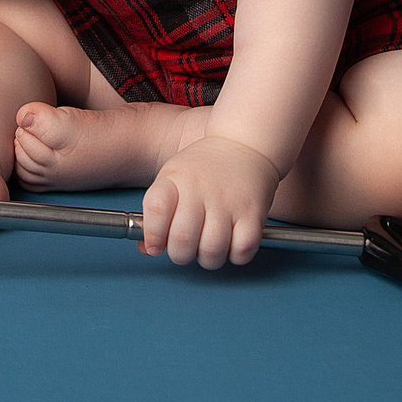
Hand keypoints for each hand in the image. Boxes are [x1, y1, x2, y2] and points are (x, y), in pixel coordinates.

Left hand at [140, 134, 280, 269]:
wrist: (245, 143)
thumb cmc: (205, 167)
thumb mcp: (173, 176)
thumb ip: (158, 212)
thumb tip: (148, 249)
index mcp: (176, 178)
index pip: (156, 210)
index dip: (153, 235)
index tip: (157, 243)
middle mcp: (201, 189)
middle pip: (183, 239)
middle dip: (180, 254)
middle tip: (186, 248)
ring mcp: (229, 202)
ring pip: (212, 250)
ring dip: (208, 258)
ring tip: (209, 247)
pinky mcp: (253, 213)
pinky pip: (242, 250)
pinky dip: (235, 256)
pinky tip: (232, 243)